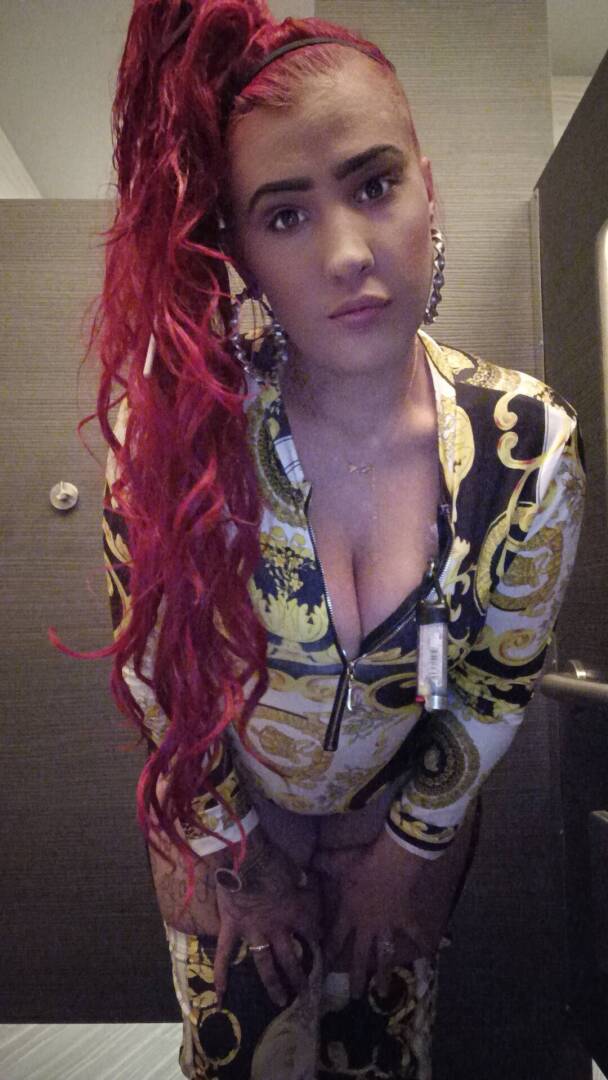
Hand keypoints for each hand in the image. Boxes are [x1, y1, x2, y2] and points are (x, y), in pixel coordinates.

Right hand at [214, 829, 319, 1008]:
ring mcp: (253, 931)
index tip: (321, 948)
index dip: (316, 939)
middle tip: (305, 993)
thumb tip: (303, 881)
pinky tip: (221, 997)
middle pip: (291, 957)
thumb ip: (297, 880)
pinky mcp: (232, 928)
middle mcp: (276, 928)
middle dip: (299, 976)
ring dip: (273, 983)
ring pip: (265, 963)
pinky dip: (222, 975)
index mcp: (293, 911)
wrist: (243, 855)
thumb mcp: (291, 869)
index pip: (310, 930)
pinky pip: (225, 955)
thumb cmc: (270, 858)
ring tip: (280, 1001)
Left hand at [312, 820, 472, 998]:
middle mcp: (367, 926)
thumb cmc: (362, 864)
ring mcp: (387, 925)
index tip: (325, 970)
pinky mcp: (405, 918)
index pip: (336, 939)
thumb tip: (308, 859)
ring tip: (383, 993)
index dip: (330, 953)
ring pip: (385, 955)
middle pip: (360, 956)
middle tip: (355, 996)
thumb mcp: (337, 862)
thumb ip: (321, 862)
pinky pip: (415, 933)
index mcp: (349, 914)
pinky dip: (423, 943)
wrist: (391, 864)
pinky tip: (431, 955)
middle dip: (357, 977)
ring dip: (384, 974)